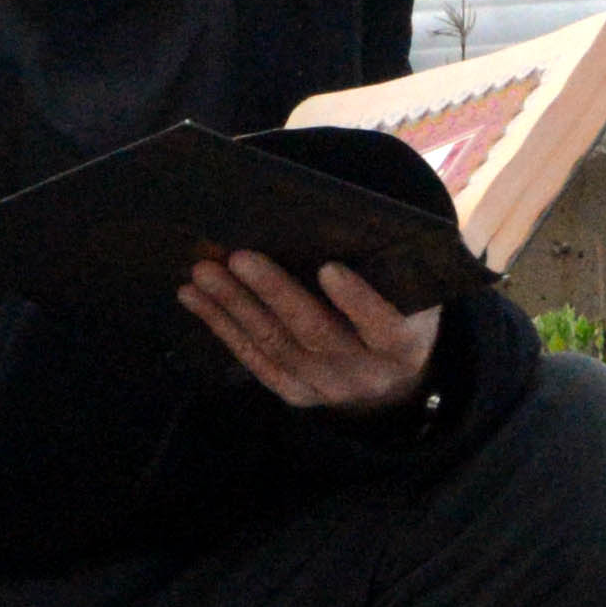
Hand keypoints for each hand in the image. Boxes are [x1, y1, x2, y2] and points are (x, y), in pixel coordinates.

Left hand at [182, 249, 440, 413]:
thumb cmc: (399, 311)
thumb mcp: (410, 293)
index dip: (357, 300)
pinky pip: (255, 361)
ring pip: (276, 347)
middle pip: (316, 334)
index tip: (329, 268)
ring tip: (204, 272)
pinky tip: (195, 298)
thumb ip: (386, 267)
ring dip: (235, 307)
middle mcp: (366, 373)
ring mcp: (328, 388)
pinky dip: (222, 327)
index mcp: (403, 346)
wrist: (392, 380)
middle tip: (239, 258)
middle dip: (275, 294)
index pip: (383, 325)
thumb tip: (338, 212)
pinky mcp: (296, 394)